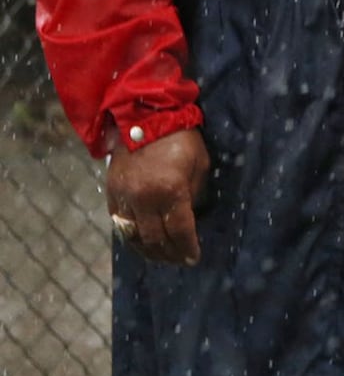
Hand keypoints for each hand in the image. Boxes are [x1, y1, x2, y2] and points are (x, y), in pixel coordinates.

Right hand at [106, 128, 210, 267]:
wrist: (144, 116)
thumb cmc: (181, 138)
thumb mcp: (199, 165)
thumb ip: (194, 194)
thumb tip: (190, 216)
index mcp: (171, 191)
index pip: (180, 231)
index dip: (187, 248)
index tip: (194, 258)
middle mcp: (144, 198)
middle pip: (156, 240)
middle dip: (170, 254)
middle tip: (179, 260)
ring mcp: (124, 197)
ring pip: (134, 236)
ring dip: (149, 250)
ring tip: (162, 256)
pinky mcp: (111, 192)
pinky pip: (120, 223)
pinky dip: (131, 237)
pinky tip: (141, 242)